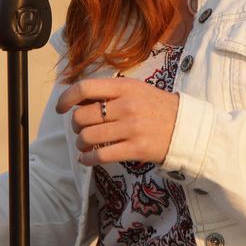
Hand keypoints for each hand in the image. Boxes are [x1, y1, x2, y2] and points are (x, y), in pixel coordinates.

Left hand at [56, 77, 179, 166]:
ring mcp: (131, 128)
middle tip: (81, 127)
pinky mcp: (135, 149)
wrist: (184, 126)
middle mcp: (126, 105)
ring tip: (85, 143)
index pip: (85, 88)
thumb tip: (76, 101)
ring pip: (88, 137)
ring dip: (81, 142)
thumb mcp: (134, 89)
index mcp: (124, 86)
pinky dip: (88, 159)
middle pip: (82, 116)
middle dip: (75, 124)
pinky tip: (87, 158)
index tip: (61, 108)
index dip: (66, 98)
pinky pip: (101, 156)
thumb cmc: (155, 106)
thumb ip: (108, 92)